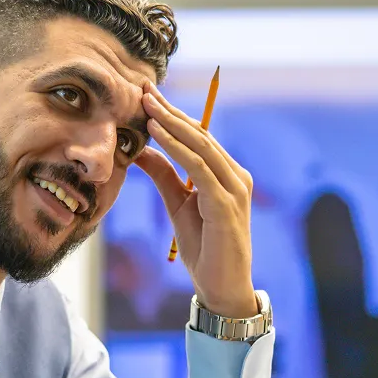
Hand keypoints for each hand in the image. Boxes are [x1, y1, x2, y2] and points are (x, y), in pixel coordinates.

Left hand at [134, 83, 257, 318]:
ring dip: (172, 124)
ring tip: (147, 105)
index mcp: (227, 174)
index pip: (198, 137)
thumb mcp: (178, 205)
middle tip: (144, 90)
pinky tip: (158, 134)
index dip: (173, 115)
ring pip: (200, 146)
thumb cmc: (205, 248)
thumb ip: (165, 176)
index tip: (147, 97)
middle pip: (200, 134)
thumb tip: (141, 149)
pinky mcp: (226, 204)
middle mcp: (236, 176)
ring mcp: (234, 189)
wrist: (222, 287)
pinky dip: (178, 149)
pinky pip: (199, 168)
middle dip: (170, 111)